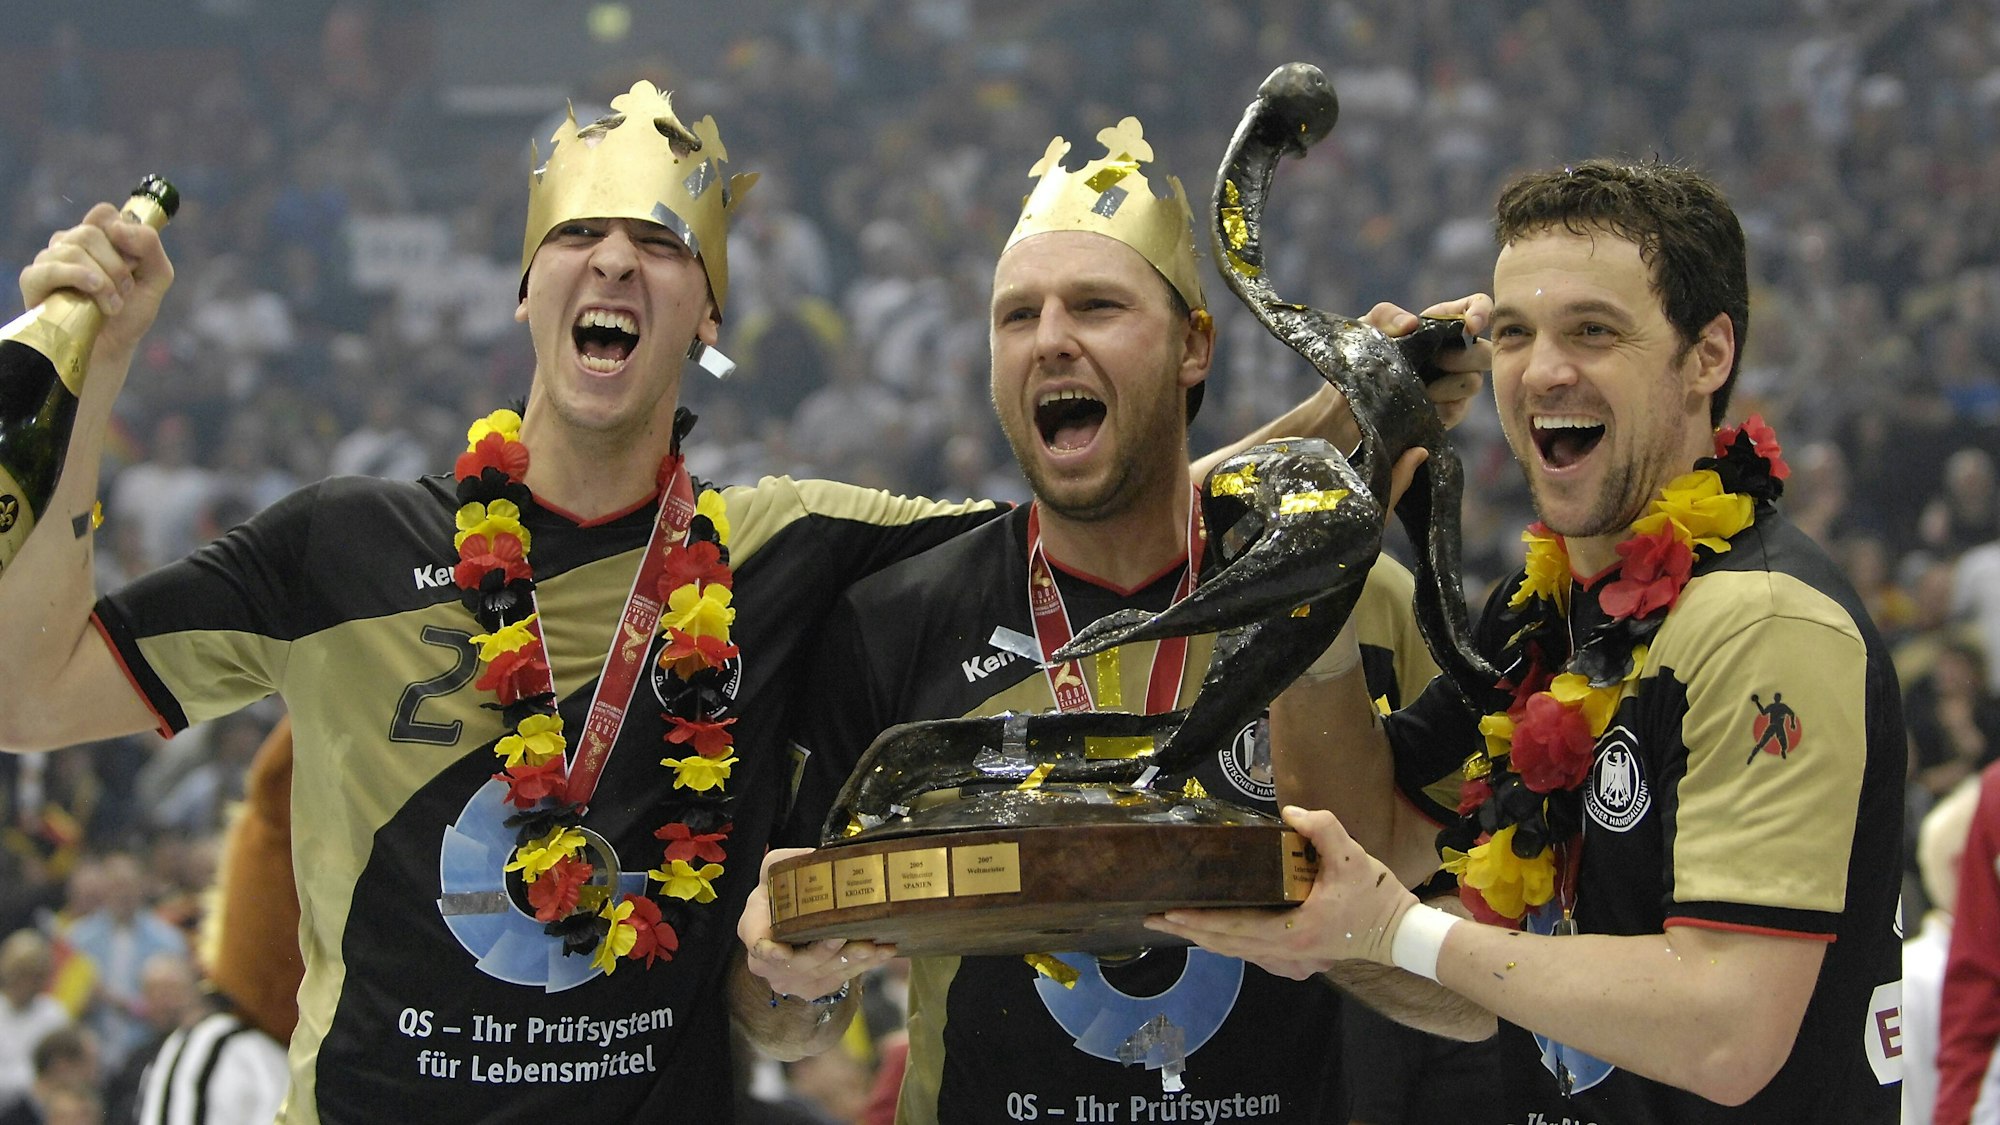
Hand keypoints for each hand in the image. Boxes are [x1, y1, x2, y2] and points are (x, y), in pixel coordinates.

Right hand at [20, 203, 174, 365]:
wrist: (111, 348)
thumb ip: (149, 244)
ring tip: (112, 305)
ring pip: (73, 249)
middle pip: (91, 232)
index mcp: (98, 238)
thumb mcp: (157, 277)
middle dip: (117, 265)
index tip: (134, 261)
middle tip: (126, 290)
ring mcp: (49, 259)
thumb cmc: (130, 312)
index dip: (122, 232)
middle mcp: (70, 243)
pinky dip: (76, 277)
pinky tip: (92, 292)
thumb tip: (117, 227)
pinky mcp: (33, 280)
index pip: (104, 214)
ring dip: (103, 280)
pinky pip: (49, 268)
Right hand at [738, 847, 894, 1001]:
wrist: (786, 927)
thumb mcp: (774, 874)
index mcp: (754, 929)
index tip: (782, 952)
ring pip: (822, 974)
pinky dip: (862, 967)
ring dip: (851, 961)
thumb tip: (812, 855)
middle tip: (851, 938)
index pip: (757, 944)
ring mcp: (788, 980)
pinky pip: (838, 980)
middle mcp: (767, 963)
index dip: (769, 951)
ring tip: (874, 946)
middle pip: (798, 963)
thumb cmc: (779, 898)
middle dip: (826, 952)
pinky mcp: (811, 989)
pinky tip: (882, 953)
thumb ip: (785, 862)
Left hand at [1145, 805, 1416, 979]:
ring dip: (1207, 938)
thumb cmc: (1376, 898)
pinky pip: (1253, 954)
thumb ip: (1322, 828)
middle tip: (1154, 919)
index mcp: (1293, 932)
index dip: (1198, 921)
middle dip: (1188, 932)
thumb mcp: (1352, 857)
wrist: (1402, 934)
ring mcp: (1292, 961)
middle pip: (1226, 946)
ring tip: (1176, 923)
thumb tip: (1290, 811)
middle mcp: (1286, 953)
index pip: (1233, 929)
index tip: (1168, 913)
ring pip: (1237, 952)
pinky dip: (1229, 943)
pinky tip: (1214, 932)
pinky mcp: (1298, 960)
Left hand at [1362, 294, 1491, 428]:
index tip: (1470, 325)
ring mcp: (1455, 385)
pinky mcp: (1448, 412)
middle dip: (1464, 357)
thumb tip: (1412, 322)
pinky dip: (1439, 408)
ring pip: (1472, 382)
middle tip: (1437, 361)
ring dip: (1447, 385)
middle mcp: (1455, 354)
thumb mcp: (1367, 330)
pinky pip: (1457, 409)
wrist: (1347, 403)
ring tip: (1419, 388)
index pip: (1476, 307)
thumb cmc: (1361, 358)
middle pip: (1485, 352)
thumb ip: (1385, 316)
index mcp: (1440, 325)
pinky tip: (1419, 405)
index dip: (1481, 312)